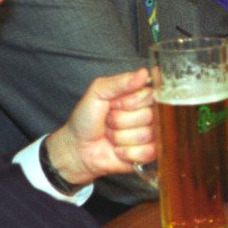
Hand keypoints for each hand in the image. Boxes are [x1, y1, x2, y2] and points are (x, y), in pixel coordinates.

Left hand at [45, 67, 153, 184]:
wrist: (77, 148)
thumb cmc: (86, 119)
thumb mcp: (98, 92)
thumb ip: (120, 81)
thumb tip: (144, 73)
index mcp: (137, 96)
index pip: (150, 95)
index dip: (130, 102)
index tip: (114, 104)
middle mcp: (146, 114)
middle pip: (148, 115)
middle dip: (122, 120)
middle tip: (109, 121)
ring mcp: (149, 135)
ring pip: (146, 134)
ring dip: (121, 137)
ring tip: (111, 135)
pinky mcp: (147, 154)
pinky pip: (147, 152)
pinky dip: (127, 152)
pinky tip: (118, 150)